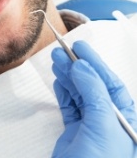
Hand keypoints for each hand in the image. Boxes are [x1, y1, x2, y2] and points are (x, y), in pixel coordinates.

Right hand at [51, 40, 136, 157]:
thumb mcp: (103, 127)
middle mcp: (111, 122)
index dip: (96, 64)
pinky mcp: (75, 134)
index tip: (80, 48)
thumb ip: (94, 94)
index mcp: (126, 120)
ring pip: (80, 95)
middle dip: (78, 68)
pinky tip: (59, 81)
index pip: (111, 85)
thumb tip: (83, 68)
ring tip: (55, 60)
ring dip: (68, 77)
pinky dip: (63, 92)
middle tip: (62, 50)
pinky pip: (70, 107)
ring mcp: (92, 128)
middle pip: (94, 87)